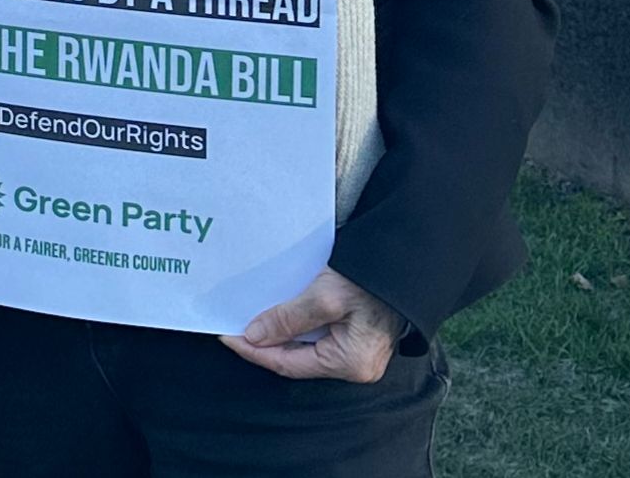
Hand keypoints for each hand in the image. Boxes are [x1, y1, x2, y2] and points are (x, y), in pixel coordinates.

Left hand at [222, 266, 403, 382]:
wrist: (403, 262)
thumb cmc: (369, 279)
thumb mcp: (323, 297)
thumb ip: (288, 319)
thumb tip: (254, 337)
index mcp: (350, 363)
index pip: (288, 364)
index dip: (254, 351)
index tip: (227, 336)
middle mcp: (356, 366)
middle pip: (297, 359)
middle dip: (264, 344)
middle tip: (233, 327)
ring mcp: (358, 354)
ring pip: (305, 349)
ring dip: (279, 334)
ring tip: (250, 318)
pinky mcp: (357, 338)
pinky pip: (317, 338)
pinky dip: (296, 327)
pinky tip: (278, 313)